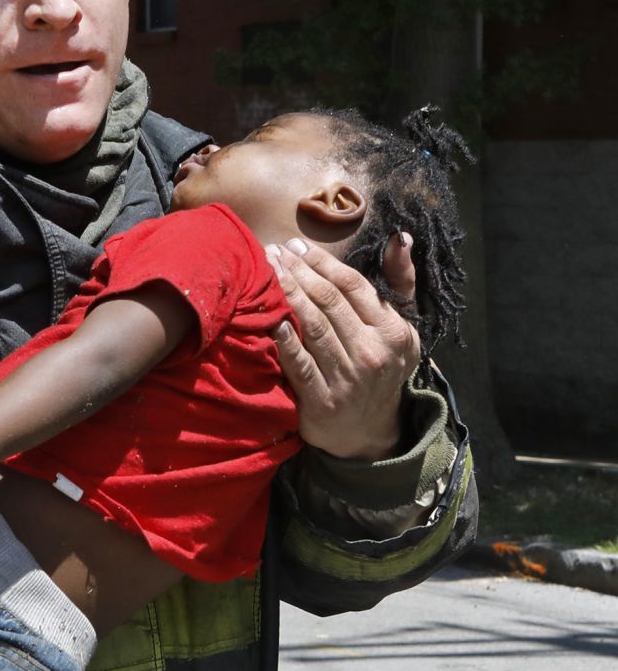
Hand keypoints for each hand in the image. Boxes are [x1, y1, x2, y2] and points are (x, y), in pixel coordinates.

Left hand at [268, 235, 420, 460]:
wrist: (368, 432)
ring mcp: (347, 378)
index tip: (297, 246)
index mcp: (393, 332)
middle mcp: (373, 353)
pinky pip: (300, 365)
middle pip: (329, 301)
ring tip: (267, 272)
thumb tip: (400, 238)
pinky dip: (286, 342)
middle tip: (273, 251)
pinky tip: (272, 320)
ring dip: (288, 294)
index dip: (322, 262)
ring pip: (313, 327)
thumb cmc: (381, 368)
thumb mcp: (402, 329)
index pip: (353, 286)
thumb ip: (401, 283)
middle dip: (299, 271)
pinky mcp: (321, 401)